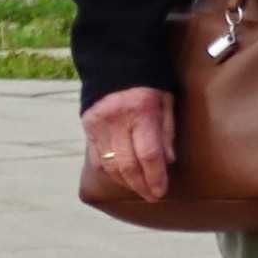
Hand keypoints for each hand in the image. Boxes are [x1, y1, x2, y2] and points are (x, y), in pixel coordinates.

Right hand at [83, 86, 175, 203]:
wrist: (116, 60)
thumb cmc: (150, 81)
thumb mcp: (167, 100)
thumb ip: (167, 130)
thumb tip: (169, 161)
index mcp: (141, 111)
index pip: (148, 154)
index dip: (155, 177)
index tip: (161, 191)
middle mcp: (116, 119)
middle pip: (127, 164)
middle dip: (141, 185)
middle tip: (153, 197)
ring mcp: (98, 124)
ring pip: (109, 164)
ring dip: (125, 182)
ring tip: (140, 190)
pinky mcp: (87, 126)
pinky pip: (97, 157)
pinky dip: (109, 171)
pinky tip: (121, 178)